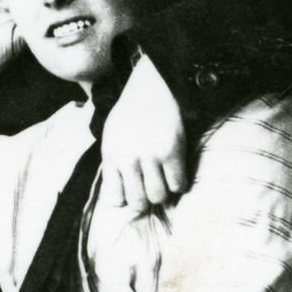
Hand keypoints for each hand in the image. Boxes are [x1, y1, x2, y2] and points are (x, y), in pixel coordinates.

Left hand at [98, 54, 188, 211]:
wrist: (151, 89)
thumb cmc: (130, 115)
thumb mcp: (111, 138)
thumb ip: (113, 165)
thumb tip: (117, 199)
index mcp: (111, 156)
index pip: (114, 199)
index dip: (124, 199)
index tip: (131, 191)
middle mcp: (128, 159)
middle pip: (138, 202)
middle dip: (145, 200)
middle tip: (150, 188)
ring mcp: (150, 156)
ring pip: (158, 196)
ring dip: (163, 192)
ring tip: (163, 180)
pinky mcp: (172, 152)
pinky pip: (179, 185)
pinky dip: (180, 183)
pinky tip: (176, 172)